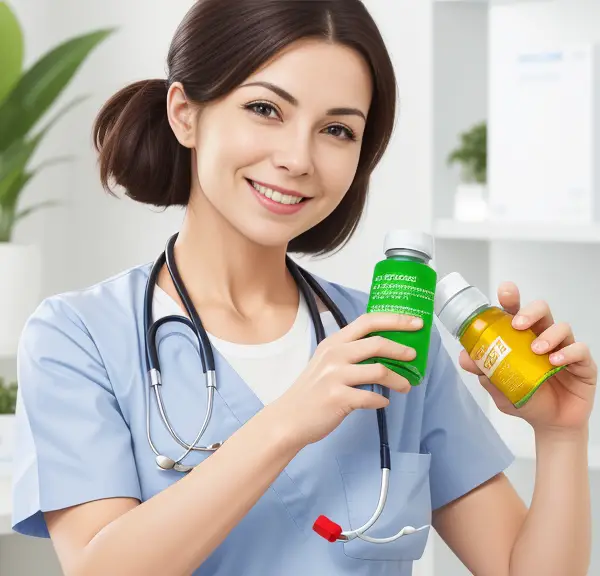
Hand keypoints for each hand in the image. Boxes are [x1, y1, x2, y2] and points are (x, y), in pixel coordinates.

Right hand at [273, 313, 421, 447]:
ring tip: (405, 386)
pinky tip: (382, 402)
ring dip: (398, 379)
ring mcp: (335, 376)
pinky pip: (371, 397)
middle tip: (414, 357)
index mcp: (334, 342)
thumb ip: (350, 353)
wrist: (289, 418)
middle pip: (377, 343)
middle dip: (402, 350)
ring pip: (379, 370)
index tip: (415, 322)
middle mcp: (334, 354)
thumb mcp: (327, 362)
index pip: (367, 321)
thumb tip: (387, 351)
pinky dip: (382, 400)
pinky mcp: (337, 397)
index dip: (395, 319)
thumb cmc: (313, 391)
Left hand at [459, 282, 596, 433]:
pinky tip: (554, 362)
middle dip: (529, 311)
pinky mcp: (583, 363)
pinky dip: (567, 353)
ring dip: (547, 335)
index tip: (505, 291)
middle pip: (541, 311)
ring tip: (536, 351)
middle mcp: (543, 338)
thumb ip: (483, 370)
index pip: (516, 313)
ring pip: (561, 327)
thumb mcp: (499, 385)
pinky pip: (579, 349)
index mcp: (521, 338)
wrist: (550, 425)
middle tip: (517, 324)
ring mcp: (564, 348)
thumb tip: (464, 357)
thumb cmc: (526, 399)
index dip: (511, 299)